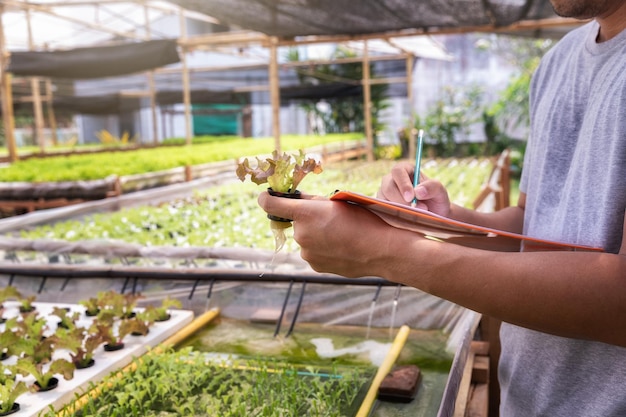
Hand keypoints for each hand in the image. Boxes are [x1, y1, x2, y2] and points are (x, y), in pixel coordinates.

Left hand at [258, 191, 408, 277]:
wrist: (380, 249)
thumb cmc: (362, 220)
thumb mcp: (337, 202)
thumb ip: (312, 201)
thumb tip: (295, 199)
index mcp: (305, 213)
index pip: (270, 204)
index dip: (266, 199)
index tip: (266, 197)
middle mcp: (301, 233)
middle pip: (295, 222)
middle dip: (307, 219)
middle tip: (330, 219)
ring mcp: (306, 252)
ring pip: (305, 238)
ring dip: (315, 235)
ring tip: (339, 235)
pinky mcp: (314, 265)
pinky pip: (313, 253)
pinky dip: (321, 249)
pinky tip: (340, 247)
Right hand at [377, 161, 451, 216]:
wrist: (434, 216)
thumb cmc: (436, 200)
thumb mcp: (440, 192)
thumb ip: (433, 187)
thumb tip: (418, 191)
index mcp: (405, 170)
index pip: (398, 171)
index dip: (403, 184)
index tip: (411, 197)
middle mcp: (391, 181)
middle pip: (388, 188)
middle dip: (402, 201)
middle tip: (418, 210)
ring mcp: (385, 195)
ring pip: (384, 202)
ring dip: (399, 211)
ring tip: (416, 216)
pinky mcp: (383, 208)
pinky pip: (384, 214)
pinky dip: (396, 219)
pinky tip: (408, 222)